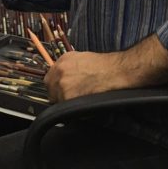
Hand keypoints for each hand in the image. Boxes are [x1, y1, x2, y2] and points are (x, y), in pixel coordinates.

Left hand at [44, 34, 167, 101]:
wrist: (117, 71)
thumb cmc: (106, 66)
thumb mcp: (82, 59)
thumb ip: (70, 68)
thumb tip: (64, 79)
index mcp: (62, 60)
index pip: (49, 78)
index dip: (56, 86)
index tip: (61, 91)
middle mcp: (59, 71)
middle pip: (50, 89)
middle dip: (58, 95)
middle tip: (72, 98)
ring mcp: (62, 84)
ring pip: (57, 100)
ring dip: (66, 103)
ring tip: (82, 100)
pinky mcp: (68, 96)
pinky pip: (65, 108)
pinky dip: (73, 109)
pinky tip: (84, 104)